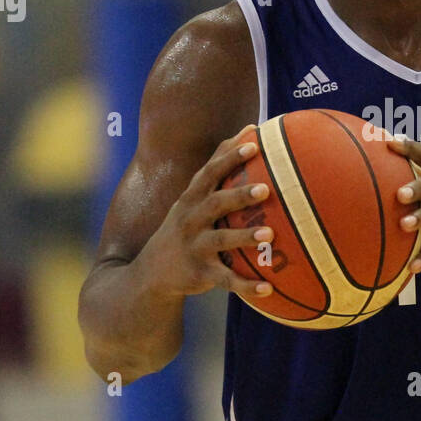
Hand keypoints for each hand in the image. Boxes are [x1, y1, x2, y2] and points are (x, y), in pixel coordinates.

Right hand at [135, 124, 274, 299]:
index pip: (209, 172)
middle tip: (265, 188)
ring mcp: (195, 248)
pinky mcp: (200, 274)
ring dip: (245, 237)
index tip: (253, 142)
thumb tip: (249, 131)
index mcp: (191, 200)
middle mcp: (191, 220)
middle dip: (239, 195)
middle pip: (215, 204)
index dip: (230, 157)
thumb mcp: (191, 200)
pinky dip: (247, 286)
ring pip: (222, 241)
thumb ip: (216, 170)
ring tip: (270, 234)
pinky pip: (226, 280)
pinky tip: (269, 288)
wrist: (150, 275)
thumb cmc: (184, 228)